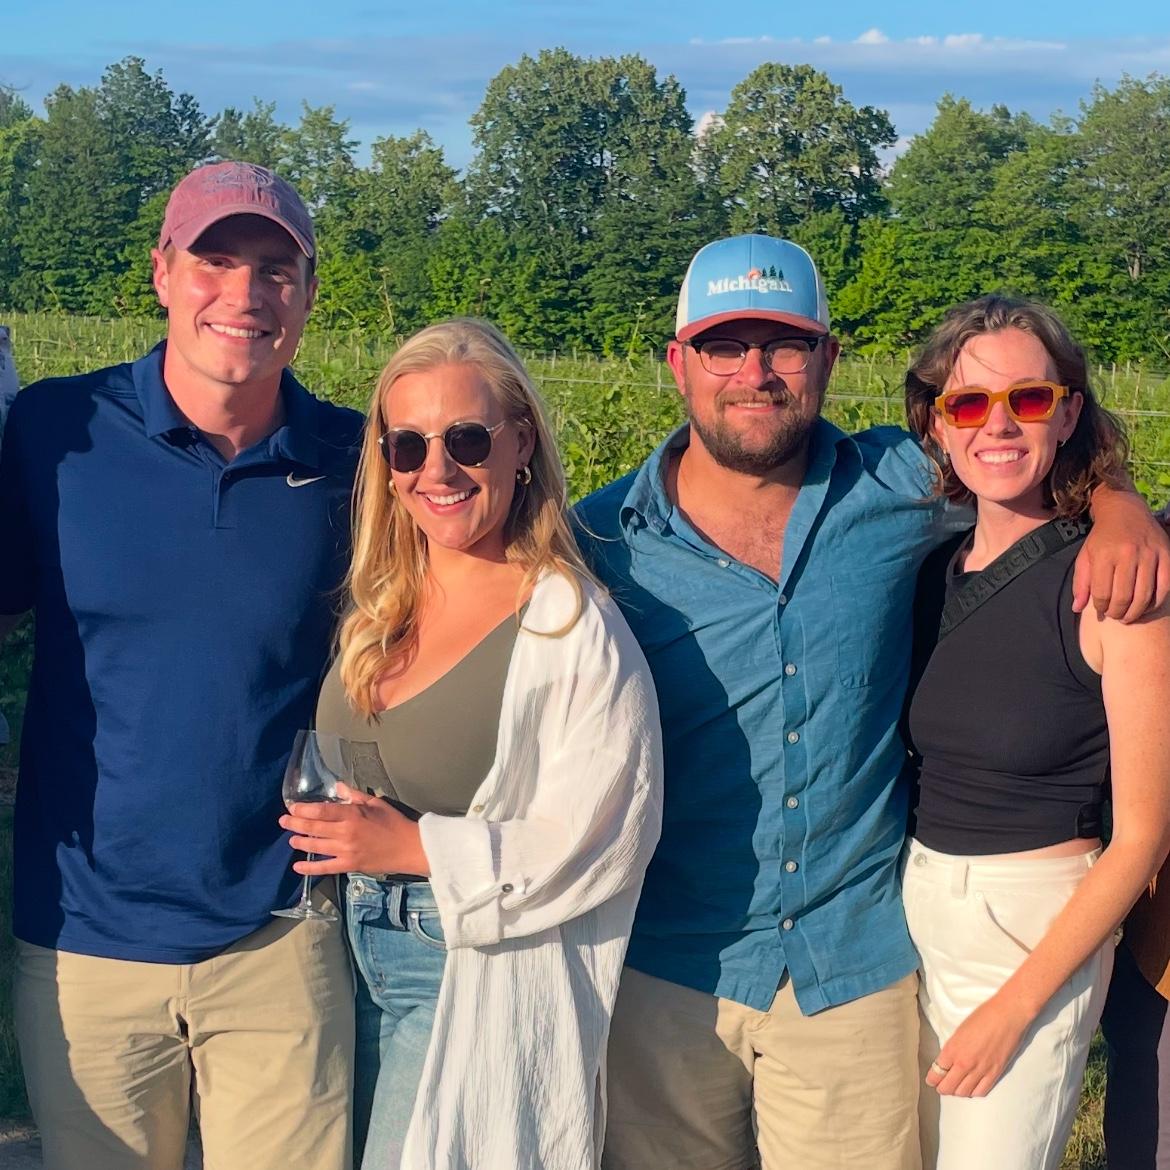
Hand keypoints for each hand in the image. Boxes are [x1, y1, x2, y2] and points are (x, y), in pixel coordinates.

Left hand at [279, 782, 428, 876]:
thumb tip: (338, 786)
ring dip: (300, 843)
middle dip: (296, 824)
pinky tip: (297, 867)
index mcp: (352, 815)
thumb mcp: (375, 803)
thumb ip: (354, 795)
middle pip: (314, 827)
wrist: (409, 848)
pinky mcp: (349, 865)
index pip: (321, 810)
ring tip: (291, 839)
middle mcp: (345, 833)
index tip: (293, 807)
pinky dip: (310, 869)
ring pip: (316, 847)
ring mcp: (346, 851)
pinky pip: (325, 868)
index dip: (304, 809)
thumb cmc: (394, 823)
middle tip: (284, 821)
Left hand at [925, 994, 1032, 1097]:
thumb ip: (952, 1049)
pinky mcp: (995, 1073)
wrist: (1007, 1016)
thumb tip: (947, 1062)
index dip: (932, 1079)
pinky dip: (973, 1092)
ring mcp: (981, 1070)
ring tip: (955, 1088)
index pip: (937, 1073)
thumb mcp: (959, 1031)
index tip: (931, 1080)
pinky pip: (981, 1091)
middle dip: (942, 1088)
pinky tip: (971, 1088)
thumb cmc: (982, 1017)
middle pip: (948, 1086)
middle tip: (941, 1086)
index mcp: (952, 1049)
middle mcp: (964, 1063)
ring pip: (964, 1092)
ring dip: (957, 1092)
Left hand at [1075, 493, 1169, 621]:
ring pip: (1145, 595)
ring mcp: (1149, 555)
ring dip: (1136, 612)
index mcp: (1104, 555)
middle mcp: (1127, 554)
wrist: (1124, 510)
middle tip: (1116, 616)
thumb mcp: (1084, 556)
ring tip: (1128, 616)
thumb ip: (1080, 583)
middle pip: (1124, 597)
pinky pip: (1165, 587)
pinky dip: (1156, 603)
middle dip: (1118, 612)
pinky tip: (1146, 607)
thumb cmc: (1101, 537)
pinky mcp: (1166, 555)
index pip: (1102, 593)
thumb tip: (1077, 608)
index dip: (1101, 607)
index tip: (1101, 610)